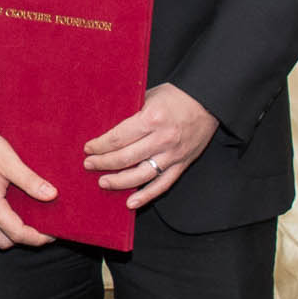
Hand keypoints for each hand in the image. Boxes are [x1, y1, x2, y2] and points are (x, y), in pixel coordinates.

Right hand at [0, 118, 56, 248]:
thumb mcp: (8, 159)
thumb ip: (30, 180)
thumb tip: (52, 195)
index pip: (17, 233)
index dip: (36, 238)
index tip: (49, 236)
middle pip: (3, 242)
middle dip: (21, 238)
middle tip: (35, 226)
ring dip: (2, 237)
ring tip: (15, 222)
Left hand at [84, 82, 219, 208]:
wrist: (208, 101)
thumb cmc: (176, 96)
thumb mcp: (149, 96)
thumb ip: (131, 112)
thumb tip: (106, 126)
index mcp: (151, 119)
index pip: (118, 138)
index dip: (100, 145)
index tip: (88, 148)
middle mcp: (162, 139)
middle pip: (125, 158)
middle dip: (103, 163)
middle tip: (89, 165)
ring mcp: (173, 154)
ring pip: (141, 175)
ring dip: (119, 181)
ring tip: (103, 182)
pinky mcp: (182, 164)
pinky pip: (162, 184)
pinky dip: (146, 195)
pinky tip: (131, 202)